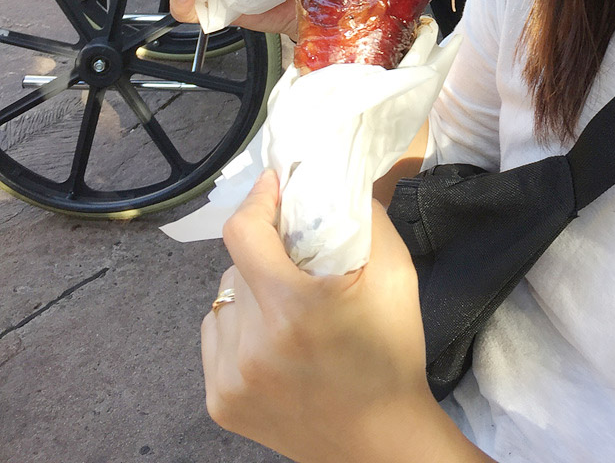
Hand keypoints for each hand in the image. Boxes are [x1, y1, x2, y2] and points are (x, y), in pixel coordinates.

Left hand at [202, 171, 447, 462]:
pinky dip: (239, 329)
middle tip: (298, 263)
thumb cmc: (392, 353)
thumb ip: (364, 216)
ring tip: (287, 311)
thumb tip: (333, 180)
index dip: (258, 201)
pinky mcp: (220, 402)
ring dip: (250, 292)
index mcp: (292, 308)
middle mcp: (251, 344)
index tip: (275, 188)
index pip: (242, 232)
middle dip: (266, 254)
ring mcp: (229, 378)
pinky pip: (216, 336)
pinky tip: (273, 344)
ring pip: (223, 300)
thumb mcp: (395, 272)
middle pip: (238, 265)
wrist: (381, 442)